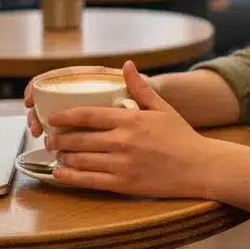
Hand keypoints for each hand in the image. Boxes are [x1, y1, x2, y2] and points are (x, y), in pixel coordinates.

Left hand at [39, 62, 212, 196]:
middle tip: (49, 138)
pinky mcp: (123, 184)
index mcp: (130, 120)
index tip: (53, 118)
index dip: (65, 116)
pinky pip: (89, 181)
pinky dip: (70, 178)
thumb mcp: (162, 108)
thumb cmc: (182, 137)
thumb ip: (140, 88)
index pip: (87, 115)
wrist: (200, 167)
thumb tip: (127, 65)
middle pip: (78, 139)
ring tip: (56, 155)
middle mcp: (122, 141)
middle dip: (58, 139)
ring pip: (80, 160)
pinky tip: (60, 174)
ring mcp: (122, 164)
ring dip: (62, 157)